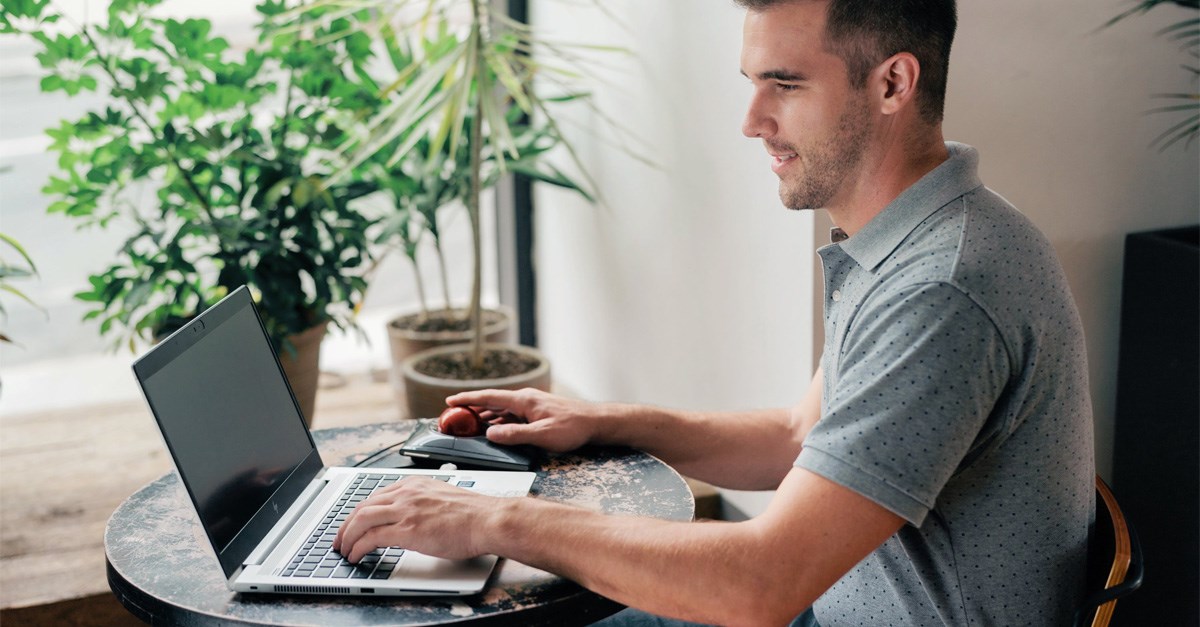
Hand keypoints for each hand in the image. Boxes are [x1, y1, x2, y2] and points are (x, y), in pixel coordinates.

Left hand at [333, 477, 498, 562]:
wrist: (488, 519)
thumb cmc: (474, 514)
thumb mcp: (442, 498)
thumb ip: (423, 504)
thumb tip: (413, 518)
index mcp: (415, 484)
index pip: (376, 496)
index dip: (359, 512)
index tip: (353, 523)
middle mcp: (407, 493)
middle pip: (363, 506)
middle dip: (346, 525)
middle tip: (340, 540)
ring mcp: (406, 510)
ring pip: (362, 520)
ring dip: (347, 537)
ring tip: (344, 551)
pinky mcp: (408, 529)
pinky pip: (372, 538)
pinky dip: (358, 548)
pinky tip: (356, 556)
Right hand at [446, 388, 599, 451]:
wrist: (595, 422)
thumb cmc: (572, 427)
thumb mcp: (542, 435)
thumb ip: (515, 435)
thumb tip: (490, 434)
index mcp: (523, 400)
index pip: (489, 396)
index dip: (468, 398)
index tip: (450, 400)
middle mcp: (525, 399)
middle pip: (492, 402)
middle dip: (472, 408)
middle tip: (454, 416)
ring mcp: (531, 405)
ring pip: (502, 409)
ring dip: (485, 415)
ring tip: (469, 423)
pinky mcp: (537, 412)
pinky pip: (511, 414)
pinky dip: (499, 420)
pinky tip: (495, 428)